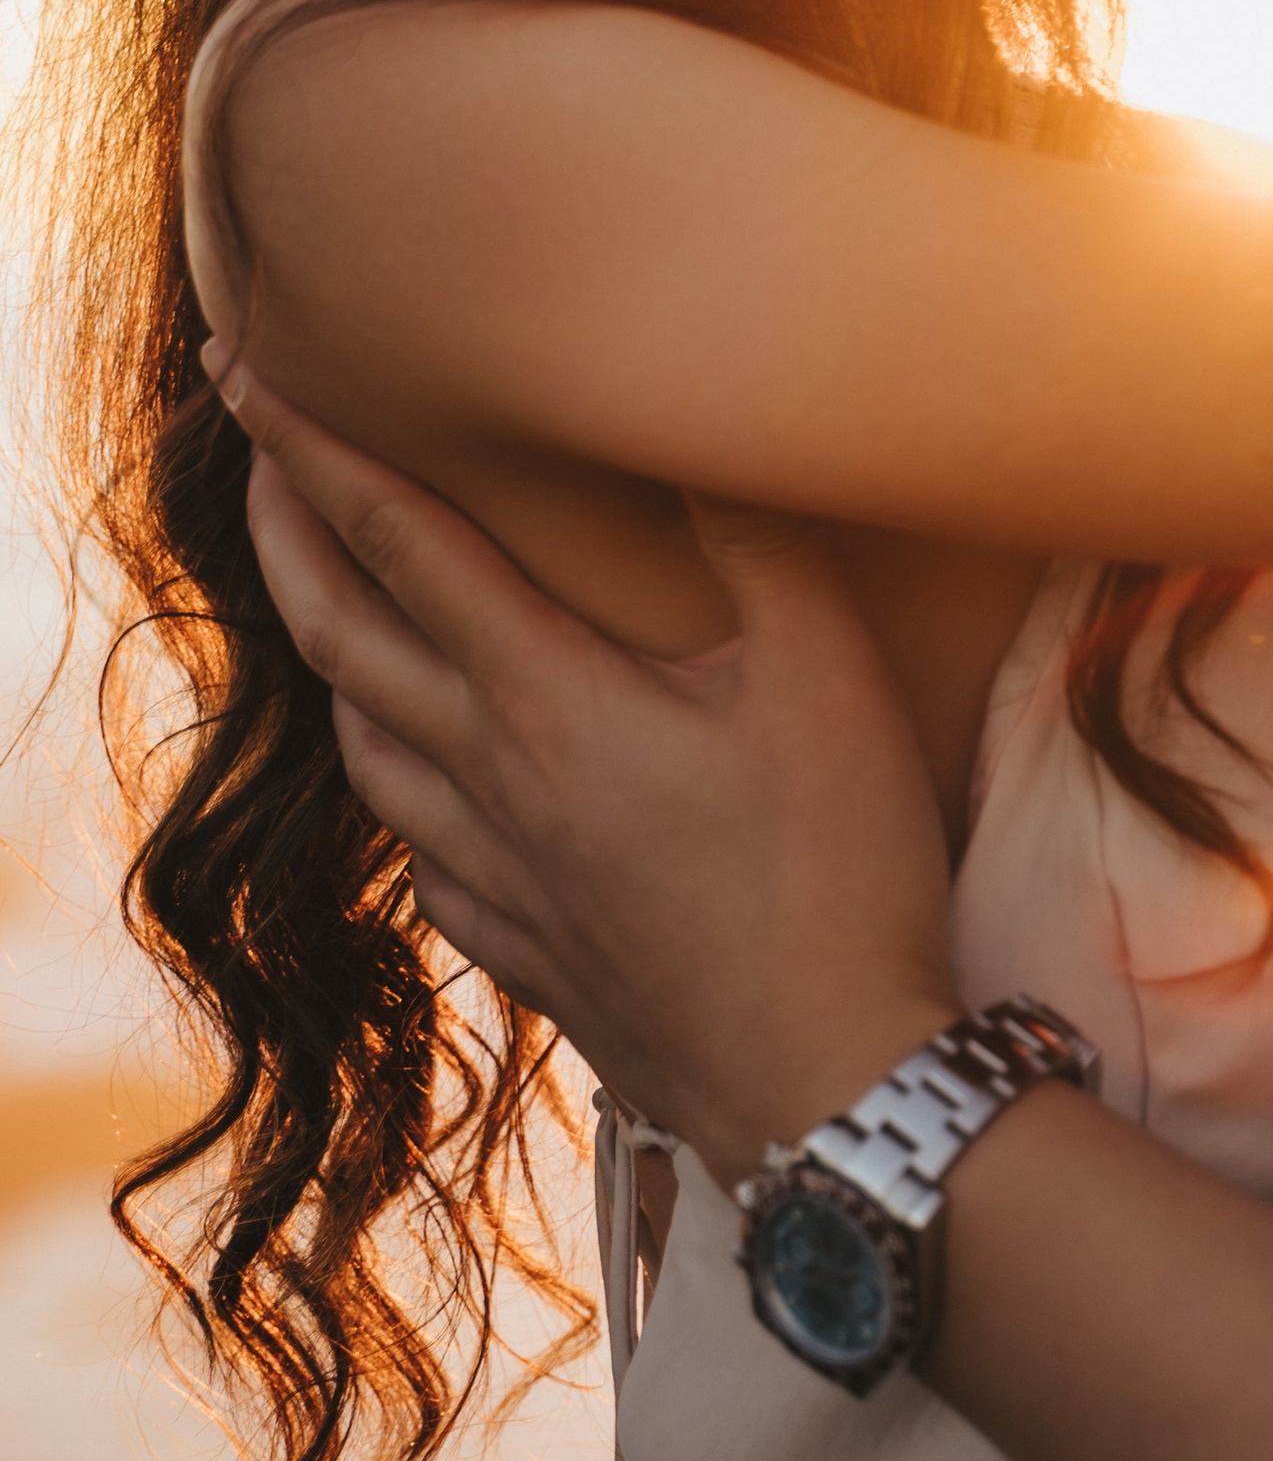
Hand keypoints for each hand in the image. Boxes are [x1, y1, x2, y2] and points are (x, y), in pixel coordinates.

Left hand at [208, 352, 960, 1173]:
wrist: (823, 1084)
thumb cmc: (834, 874)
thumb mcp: (824, 680)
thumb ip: (757, 544)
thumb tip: (696, 425)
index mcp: (546, 699)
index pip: (401, 543)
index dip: (319, 450)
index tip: (250, 376)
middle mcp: (492, 781)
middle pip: (344, 642)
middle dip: (285, 540)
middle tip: (255, 464)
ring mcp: (500, 877)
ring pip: (366, 754)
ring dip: (330, 665)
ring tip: (330, 617)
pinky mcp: (530, 951)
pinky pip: (422, 858)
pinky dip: (401, 796)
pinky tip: (428, 793)